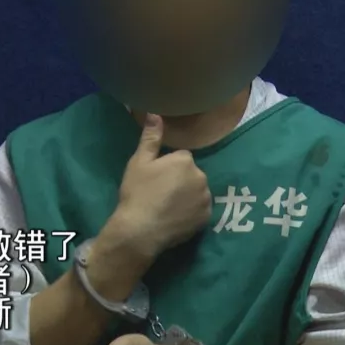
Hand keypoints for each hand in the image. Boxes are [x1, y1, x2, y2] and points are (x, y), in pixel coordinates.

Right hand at [105, 113, 211, 259]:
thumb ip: (151, 137)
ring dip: (187, 196)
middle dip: (180, 180)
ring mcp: (205, 199)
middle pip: (191, 174)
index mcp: (186, 160)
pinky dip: (191, 212)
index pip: (180, 158)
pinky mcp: (206, 219)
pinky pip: (200, 210)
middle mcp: (201, 177)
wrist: (140, 230)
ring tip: (167, 208)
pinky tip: (175, 218)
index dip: (166, 167)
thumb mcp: (139, 162)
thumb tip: (155, 114)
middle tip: (159, 193)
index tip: (154, 179)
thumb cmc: (138, 192)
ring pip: (197, 192)